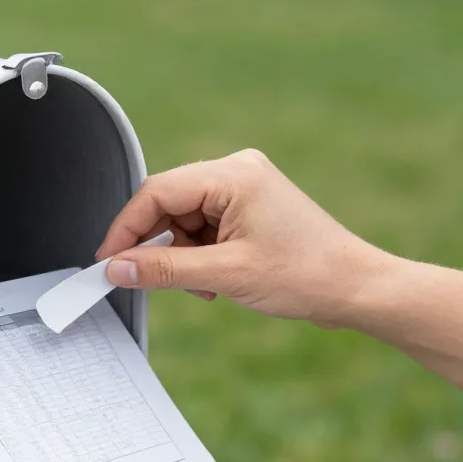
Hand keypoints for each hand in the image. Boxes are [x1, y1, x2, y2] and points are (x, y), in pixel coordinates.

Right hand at [98, 149, 387, 325]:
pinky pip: (203, 229)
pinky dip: (198, 256)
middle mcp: (237, 173)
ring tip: (203, 285)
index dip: (125, 228)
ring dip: (180, 256)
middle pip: (167, 204)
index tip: (107, 260)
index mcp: (233, 175)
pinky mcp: (249, 210)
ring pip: (183, 221)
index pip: (157, 192)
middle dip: (155, 246)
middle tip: (143, 279)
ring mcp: (244, 190)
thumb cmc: (308, 274)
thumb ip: (164, 270)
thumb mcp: (225, 275)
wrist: (356, 288)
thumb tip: (117, 269)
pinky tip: (214, 280)